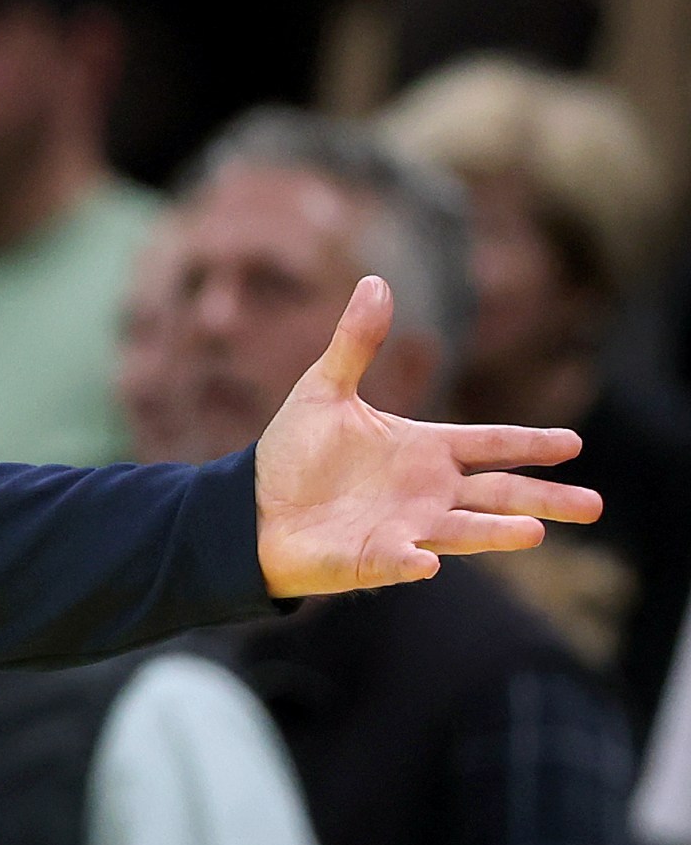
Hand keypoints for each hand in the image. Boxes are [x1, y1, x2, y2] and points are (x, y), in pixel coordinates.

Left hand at [252, 277, 599, 595]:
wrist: (251, 507)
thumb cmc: (294, 453)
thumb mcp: (324, 390)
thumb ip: (356, 343)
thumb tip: (375, 281)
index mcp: (425, 450)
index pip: (490, 445)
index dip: (529, 444)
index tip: (573, 443)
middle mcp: (428, 492)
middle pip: (499, 494)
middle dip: (545, 498)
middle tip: (593, 506)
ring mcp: (406, 528)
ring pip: (464, 531)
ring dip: (497, 533)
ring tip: (537, 532)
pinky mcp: (374, 559)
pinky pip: (399, 562)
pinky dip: (413, 563)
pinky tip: (430, 563)